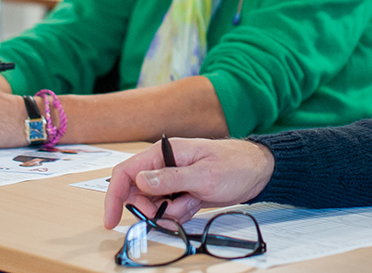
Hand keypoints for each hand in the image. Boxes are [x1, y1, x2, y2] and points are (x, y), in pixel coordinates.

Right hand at [104, 138, 273, 227]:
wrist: (260, 171)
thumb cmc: (236, 164)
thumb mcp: (203, 174)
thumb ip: (170, 178)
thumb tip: (139, 180)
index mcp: (165, 152)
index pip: (127, 172)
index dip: (114, 195)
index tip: (111, 218)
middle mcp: (165, 165)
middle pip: (137, 192)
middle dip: (149, 208)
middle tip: (171, 211)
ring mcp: (174, 180)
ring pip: (154, 204)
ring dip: (169, 212)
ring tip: (192, 202)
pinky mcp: (183, 192)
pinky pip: (170, 210)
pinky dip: (180, 213)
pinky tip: (197, 203)